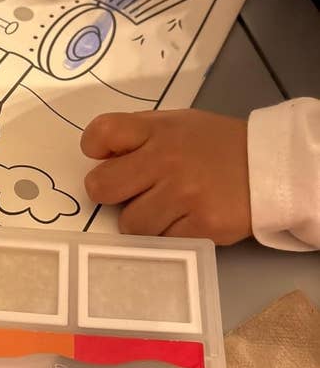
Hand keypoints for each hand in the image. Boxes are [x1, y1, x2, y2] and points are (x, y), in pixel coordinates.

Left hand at [81, 110, 252, 244]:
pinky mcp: (201, 227)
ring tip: (166, 208)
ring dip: (142, 220)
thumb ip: (138, 136)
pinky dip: (168, 235)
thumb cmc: (216, 146)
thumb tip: (101, 160)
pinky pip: (161, 242)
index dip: (94, 148)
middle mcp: (166, 161)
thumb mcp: (177, 125)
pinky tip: (186, 219)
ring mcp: (183, 196)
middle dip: (110, 193)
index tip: (107, 157)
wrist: (272, 167)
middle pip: (101, 187)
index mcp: (157, 131)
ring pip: (130, 224)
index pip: (101, 133)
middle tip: (132, 192)